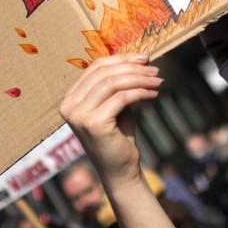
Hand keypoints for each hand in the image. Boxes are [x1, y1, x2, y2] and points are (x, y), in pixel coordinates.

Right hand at [60, 55, 161, 186]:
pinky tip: (154, 95)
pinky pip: (121, 98)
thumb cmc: (118, 135)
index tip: (145, 58)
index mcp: (70, 98)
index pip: (95, 67)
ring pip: (112, 83)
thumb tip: (137, 59)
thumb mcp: (115, 104)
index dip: (122, 59)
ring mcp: (78, 115)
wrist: (120, 169)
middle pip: (104, 73)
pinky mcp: (93, 123)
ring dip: (139, 79)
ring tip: (157, 81)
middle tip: (155, 70)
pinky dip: (140, 92)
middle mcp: (69, 106)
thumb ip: (118, 84)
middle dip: (133, 68)